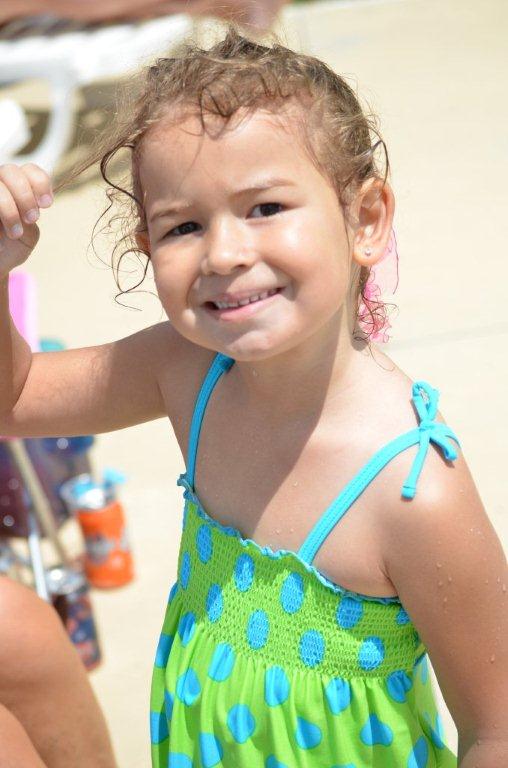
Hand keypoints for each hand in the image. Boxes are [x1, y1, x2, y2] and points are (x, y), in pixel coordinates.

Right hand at [0, 164, 52, 278]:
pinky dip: (0, 216)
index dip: (40, 182)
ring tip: (15, 233)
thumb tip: (26, 207)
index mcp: (17, 187)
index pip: (29, 170)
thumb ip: (29, 216)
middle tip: (31, 219)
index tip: (47, 204)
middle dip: (25, 196)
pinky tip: (0, 234)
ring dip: (8, 207)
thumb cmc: (11, 247)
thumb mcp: (28, 234)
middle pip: (11, 171)